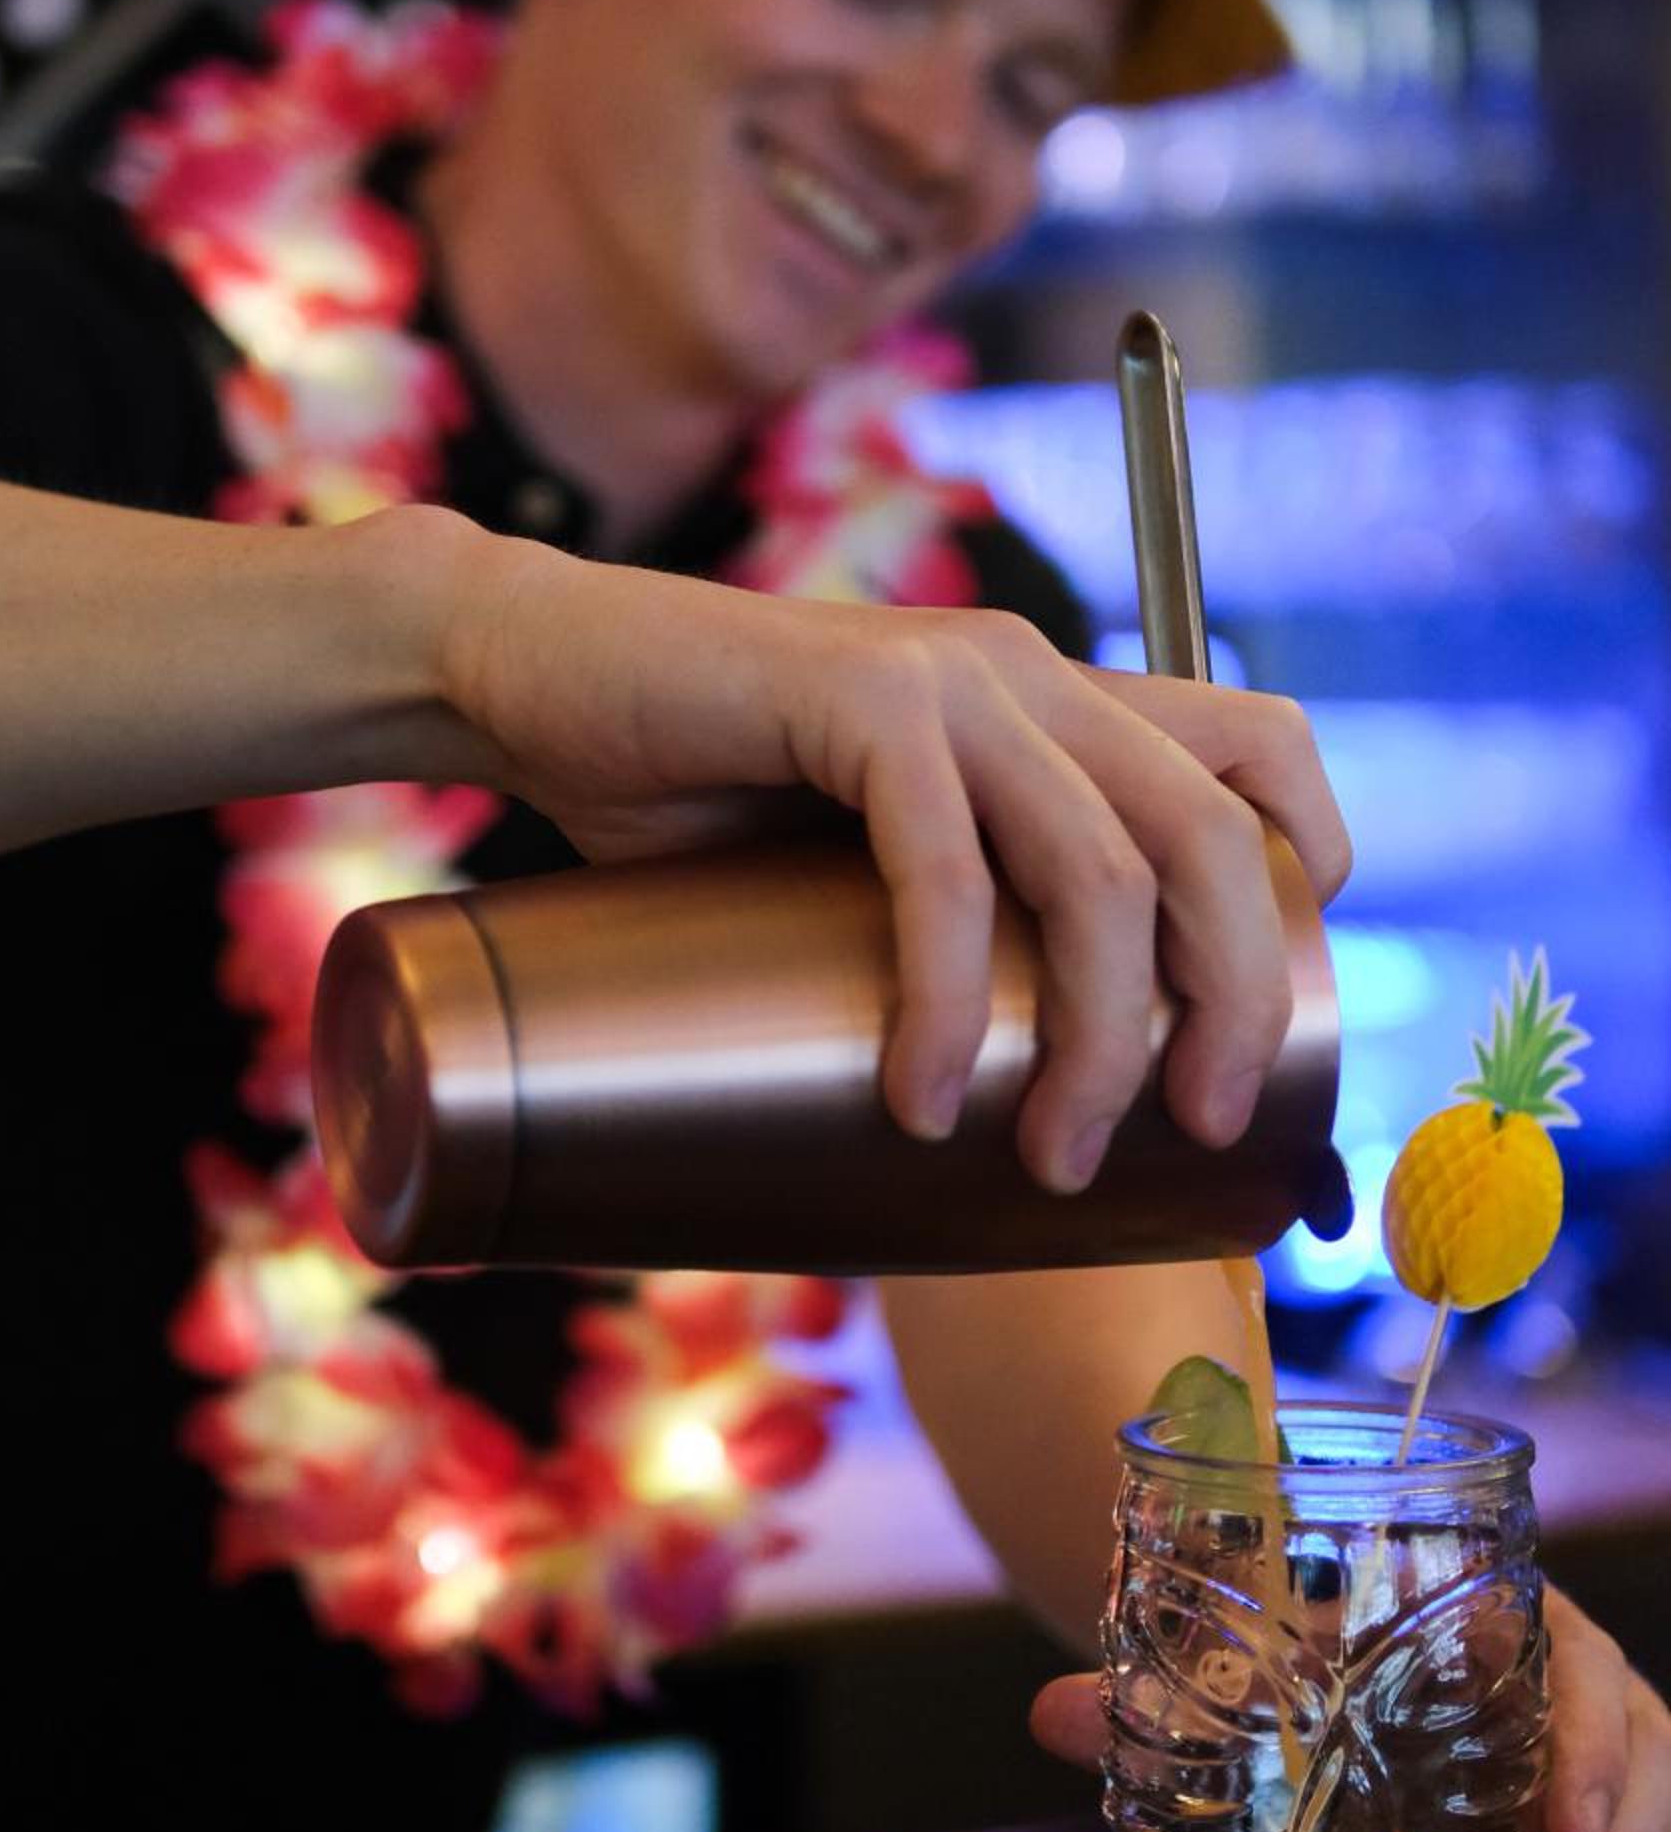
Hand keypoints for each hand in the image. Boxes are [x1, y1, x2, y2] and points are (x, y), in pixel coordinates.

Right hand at [439, 534, 1350, 1188]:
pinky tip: (919, 1097)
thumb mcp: (855, 854)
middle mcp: (1028, 673)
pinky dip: (944, 999)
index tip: (1273, 1009)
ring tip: (1050, 1158)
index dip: (1305, 869)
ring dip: (1096, 1039)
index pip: (1259, 749)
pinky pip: (946, 865)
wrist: (525, 675)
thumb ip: (942, 913)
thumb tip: (1014, 1107)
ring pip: (1100, 866)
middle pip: (1210, 837)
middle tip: (1201, 1133)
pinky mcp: (857, 698)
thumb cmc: (688, 798)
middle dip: (1235, 1004)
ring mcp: (950, 678)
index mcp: (1053, 699)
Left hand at [1029, 1588, 1670, 1831]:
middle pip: (1635, 1754)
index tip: (1559, 1819)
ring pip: (1662, 1820)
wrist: (1307, 1627)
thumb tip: (1050, 1714)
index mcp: (1493, 1611)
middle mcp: (1562, 1674)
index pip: (1574, 1655)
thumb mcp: (1244, 1655)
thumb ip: (1153, 1686)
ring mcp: (1593, 1748)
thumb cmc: (1297, 1637)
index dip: (1586, 1735)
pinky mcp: (1596, 1816)